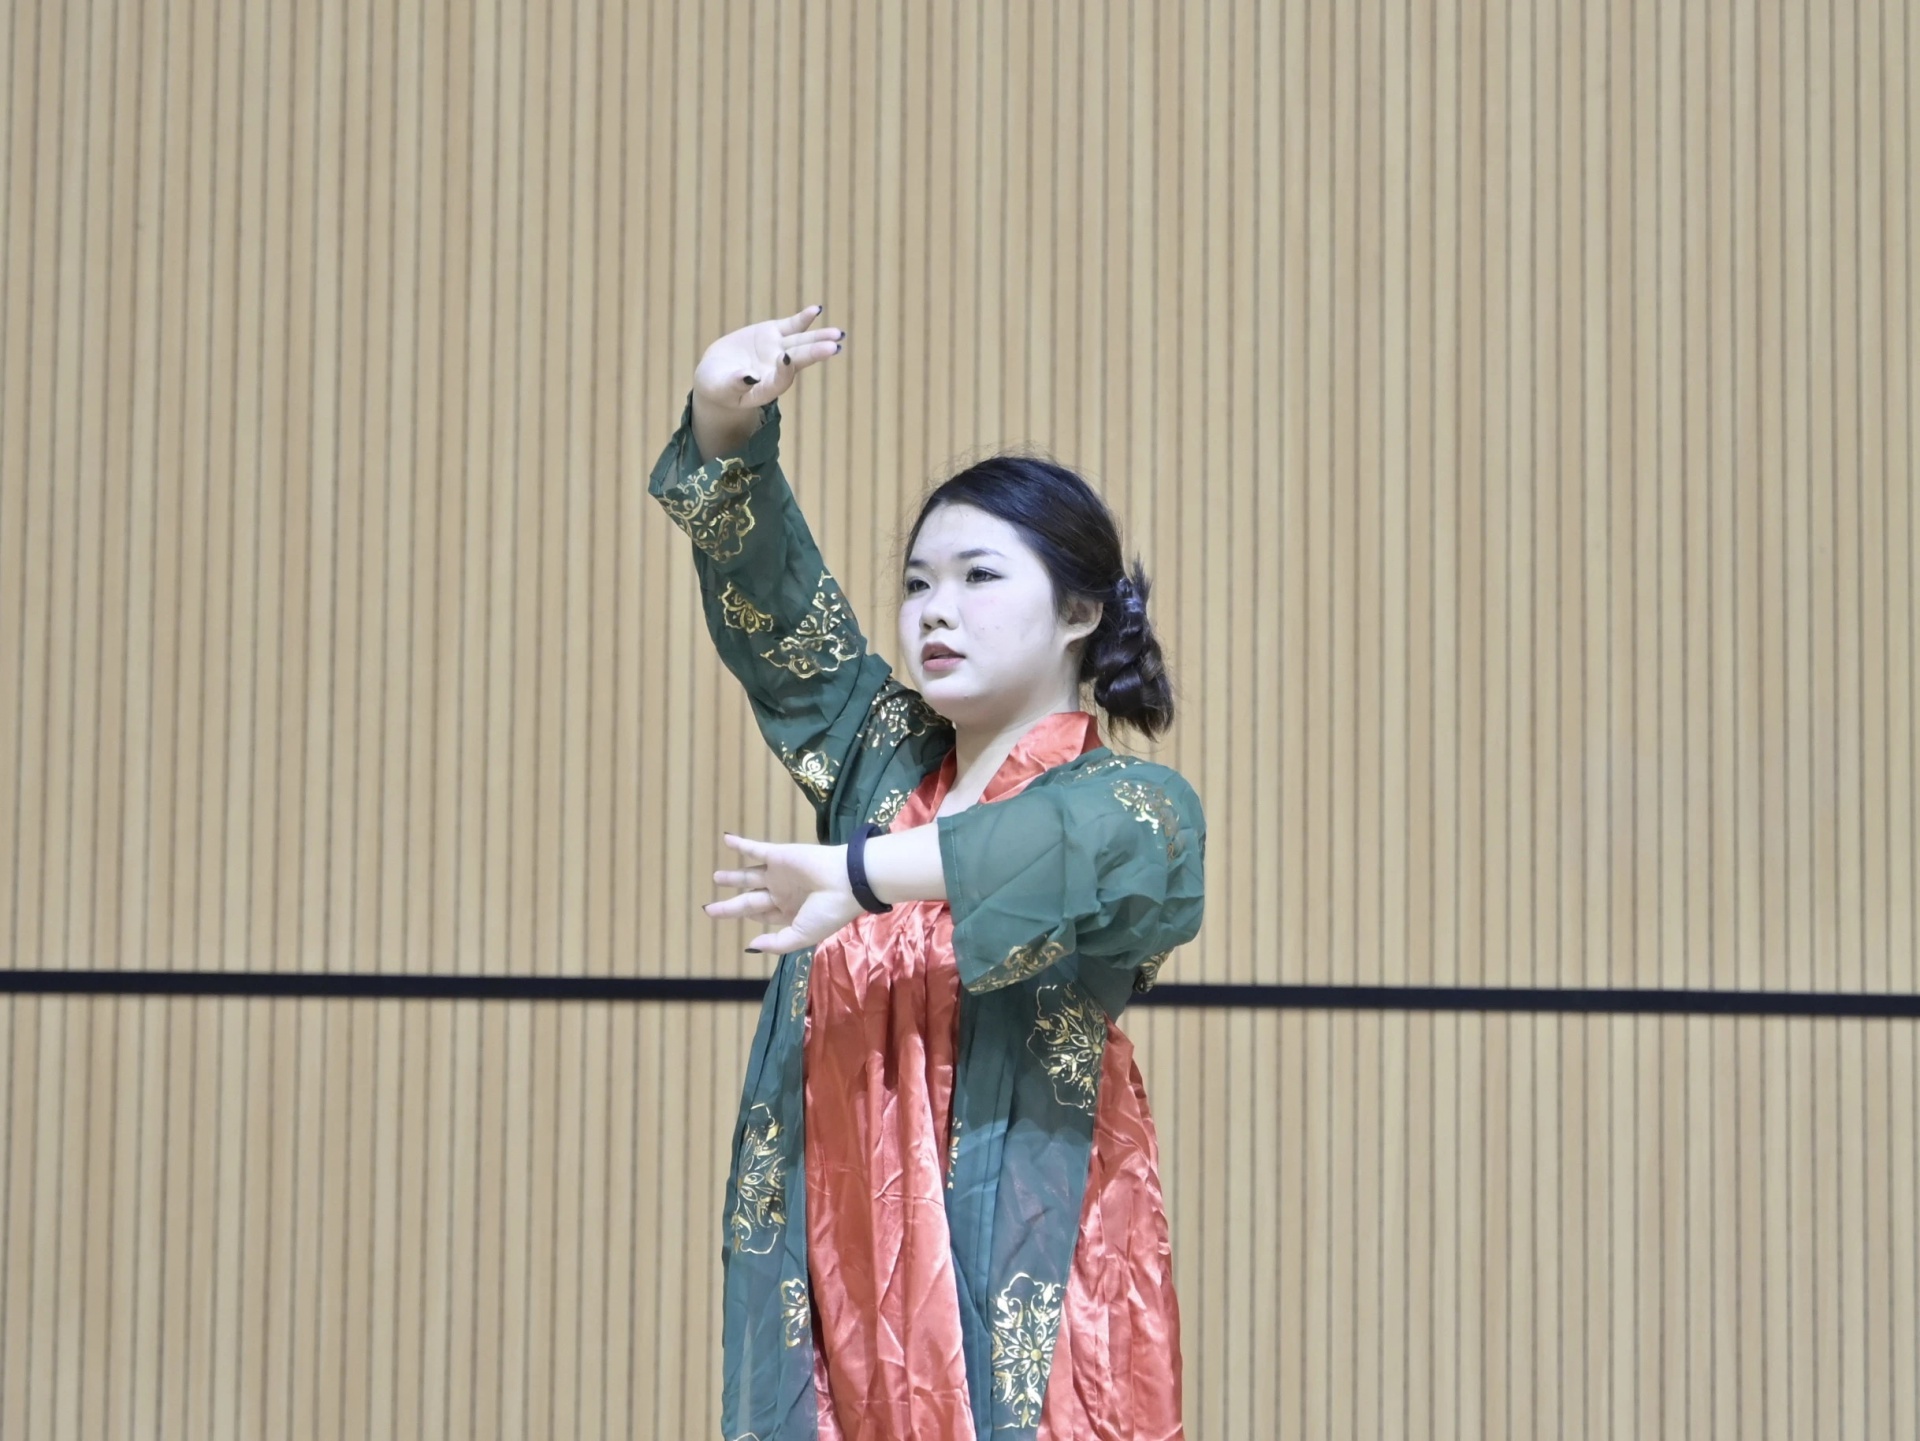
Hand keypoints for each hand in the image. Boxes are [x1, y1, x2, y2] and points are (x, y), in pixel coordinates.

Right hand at [690, 303, 846, 449]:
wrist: (717, 373)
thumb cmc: (718, 386)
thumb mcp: (721, 388)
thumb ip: (736, 384)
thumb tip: (749, 377)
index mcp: (767, 388)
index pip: (782, 379)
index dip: (785, 369)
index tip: (785, 358)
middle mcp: (778, 370)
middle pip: (799, 360)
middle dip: (815, 352)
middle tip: (834, 347)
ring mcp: (777, 350)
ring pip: (800, 343)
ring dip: (818, 337)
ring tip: (838, 333)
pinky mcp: (773, 334)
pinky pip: (792, 326)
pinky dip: (803, 318)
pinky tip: (817, 310)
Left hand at [704, 831, 865, 953]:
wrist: (847, 882)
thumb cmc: (828, 912)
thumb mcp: (803, 935)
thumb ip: (777, 943)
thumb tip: (751, 945)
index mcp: (790, 912)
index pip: (762, 915)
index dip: (747, 917)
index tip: (732, 919)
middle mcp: (783, 893)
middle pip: (750, 900)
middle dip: (730, 906)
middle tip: (709, 909)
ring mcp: (780, 874)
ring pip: (750, 875)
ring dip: (733, 877)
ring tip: (716, 877)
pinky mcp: (780, 855)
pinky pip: (756, 848)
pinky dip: (741, 845)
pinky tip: (727, 840)